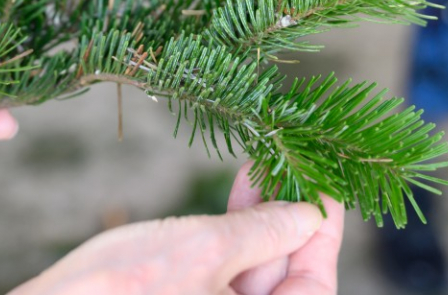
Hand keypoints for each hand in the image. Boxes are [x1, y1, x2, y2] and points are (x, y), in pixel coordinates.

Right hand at [11, 163, 341, 294]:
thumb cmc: (121, 289)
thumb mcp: (203, 250)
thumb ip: (262, 233)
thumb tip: (305, 215)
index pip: (314, 284)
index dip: (324, 232)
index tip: (327, 186)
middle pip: (284, 278)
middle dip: (289, 217)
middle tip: (290, 165)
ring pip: (253, 273)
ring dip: (260, 221)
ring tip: (263, 169)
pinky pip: (224, 275)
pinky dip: (232, 236)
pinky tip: (239, 196)